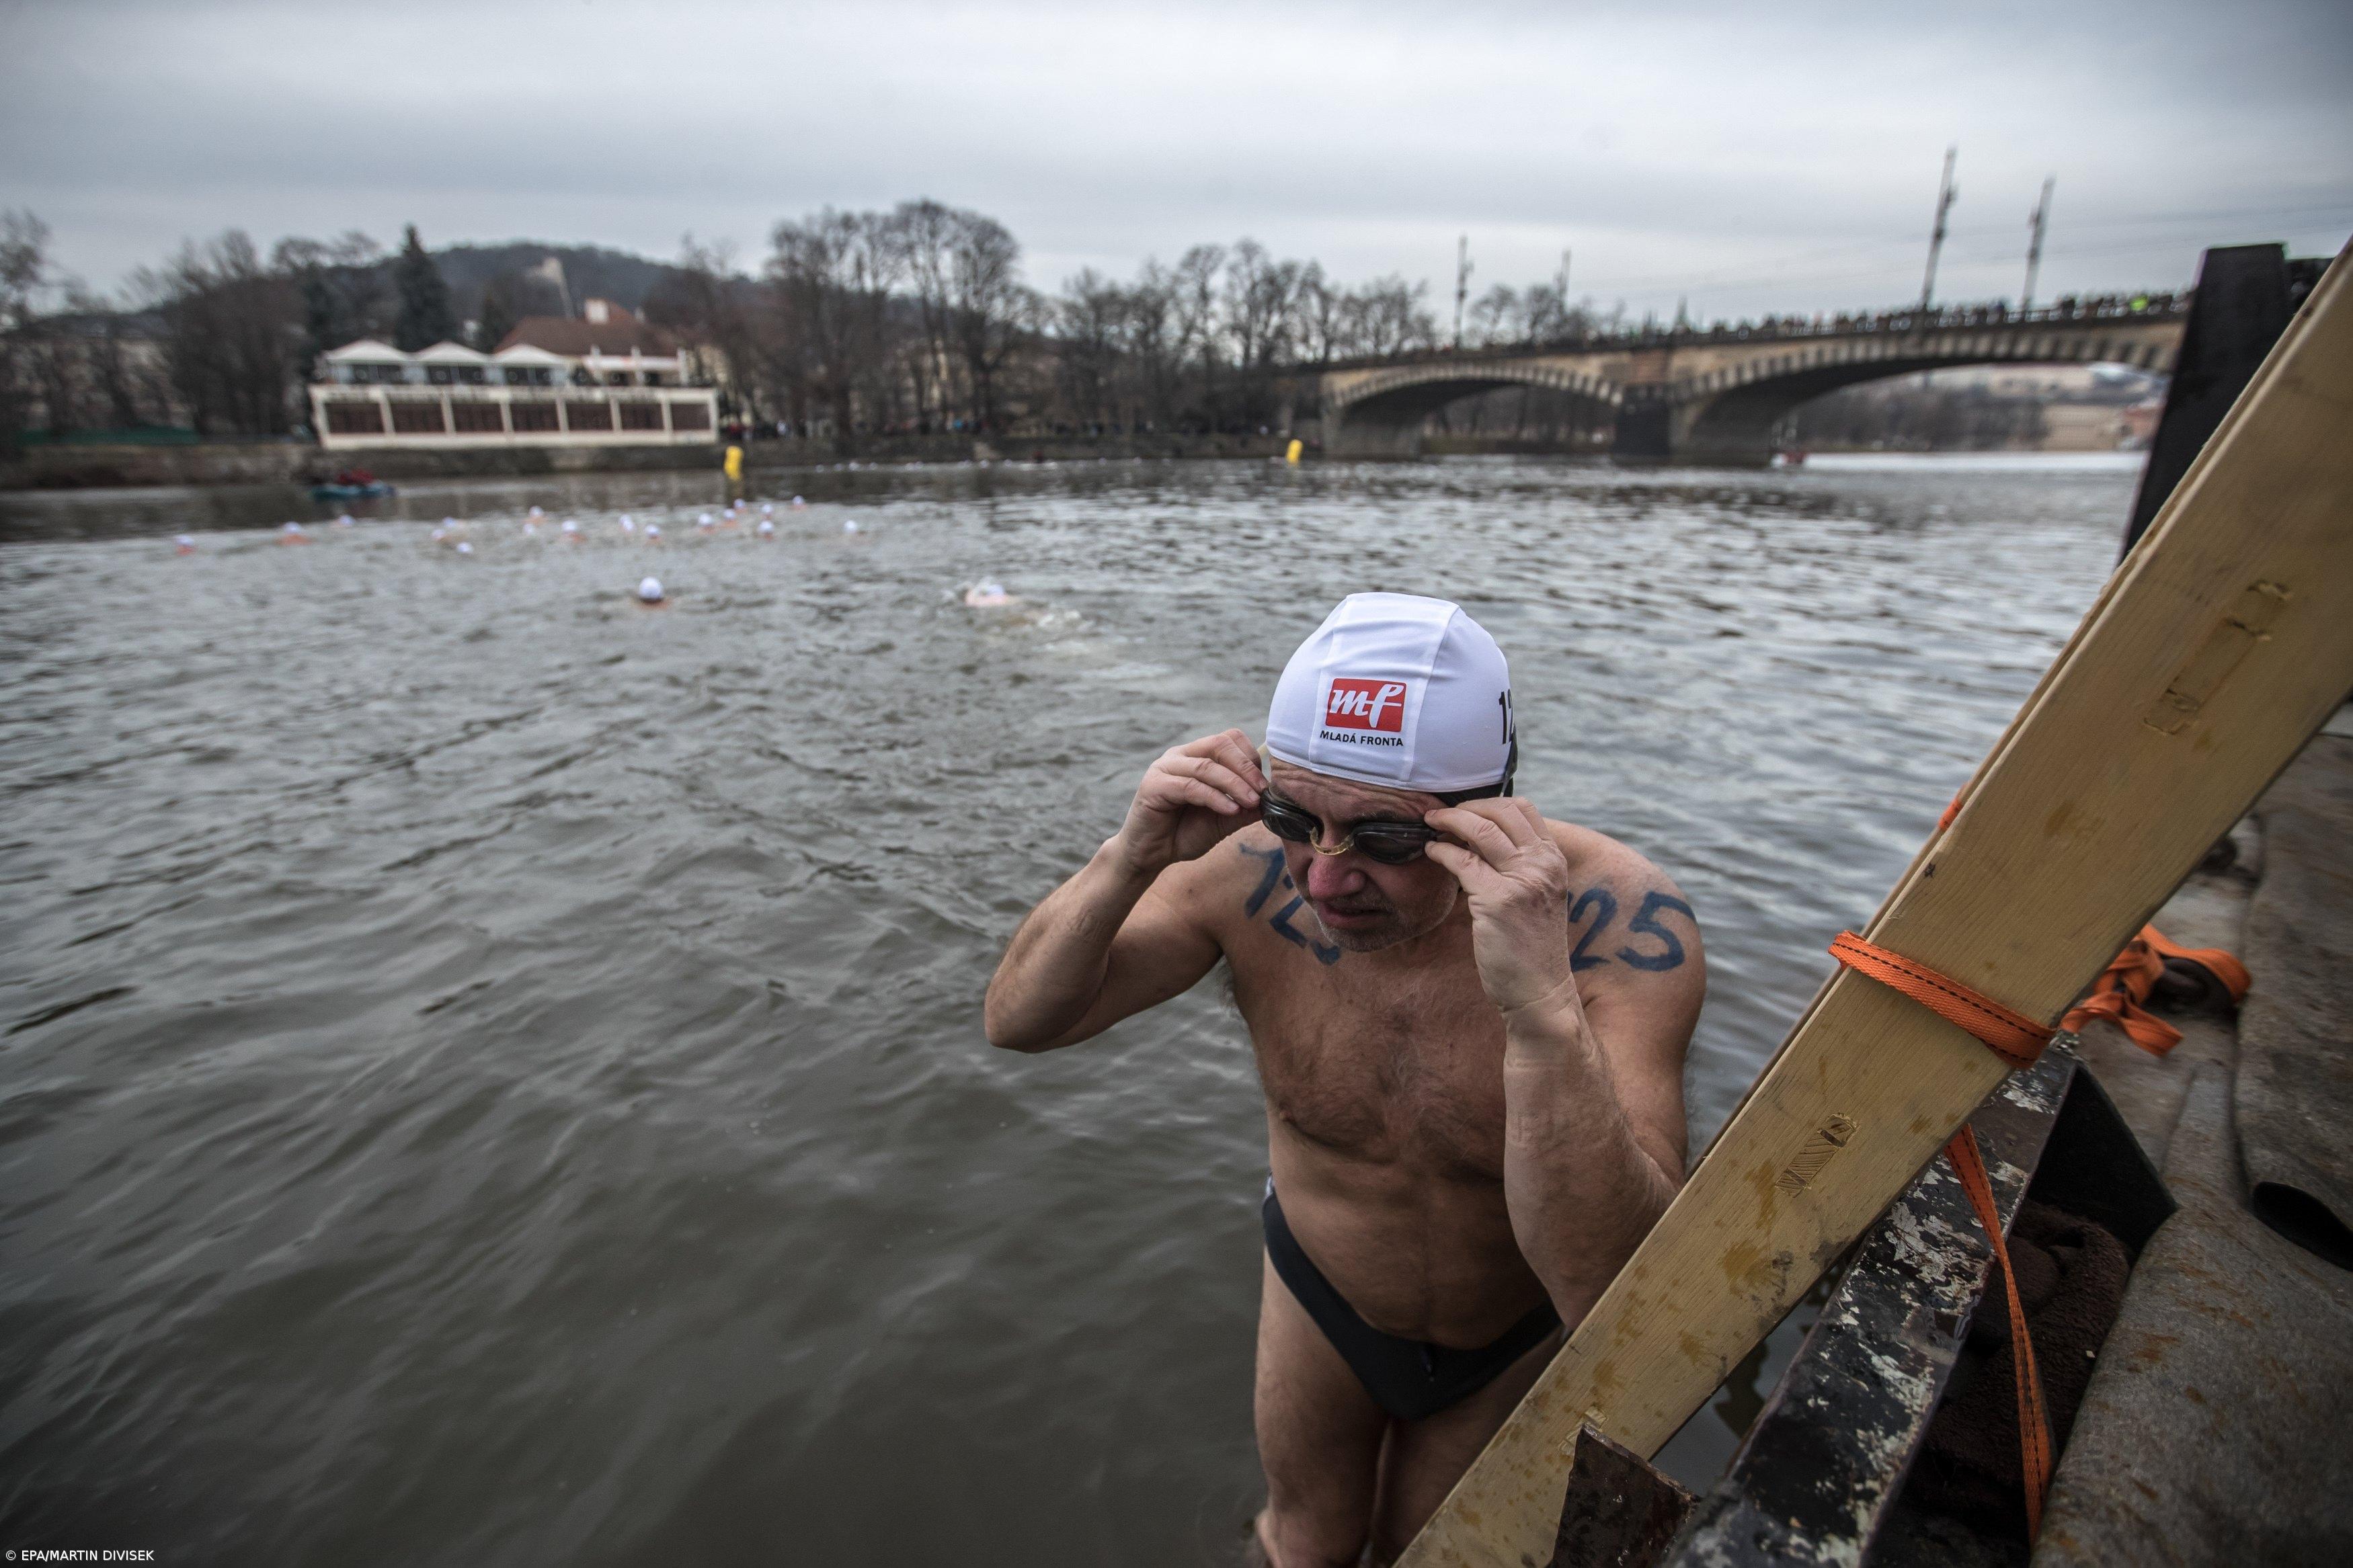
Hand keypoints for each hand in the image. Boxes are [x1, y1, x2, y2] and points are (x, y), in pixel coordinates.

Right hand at [1110, 728, 1264, 876]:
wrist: (1150, 855)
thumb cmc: (1184, 834)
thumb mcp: (1222, 820)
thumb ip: (1244, 808)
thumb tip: (1272, 801)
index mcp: (1196, 756)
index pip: (1228, 739)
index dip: (1250, 758)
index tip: (1265, 785)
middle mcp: (1179, 756)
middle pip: (1219, 743)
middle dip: (1246, 767)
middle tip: (1262, 791)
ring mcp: (1164, 768)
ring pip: (1206, 765)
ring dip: (1234, 784)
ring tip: (1251, 802)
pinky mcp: (1153, 786)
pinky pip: (1190, 786)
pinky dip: (1214, 798)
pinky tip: (1230, 810)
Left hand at [1424, 799, 1578, 1020]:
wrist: (1540, 992)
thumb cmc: (1531, 949)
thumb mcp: (1537, 897)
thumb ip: (1520, 866)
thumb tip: (1481, 838)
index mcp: (1555, 861)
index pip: (1525, 810)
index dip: (1489, 803)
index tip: (1466, 809)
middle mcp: (1544, 865)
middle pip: (1501, 812)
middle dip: (1466, 807)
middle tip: (1441, 815)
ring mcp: (1523, 881)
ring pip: (1481, 830)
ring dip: (1449, 821)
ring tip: (1431, 824)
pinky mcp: (1497, 900)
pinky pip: (1461, 861)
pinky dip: (1441, 850)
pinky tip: (1431, 852)